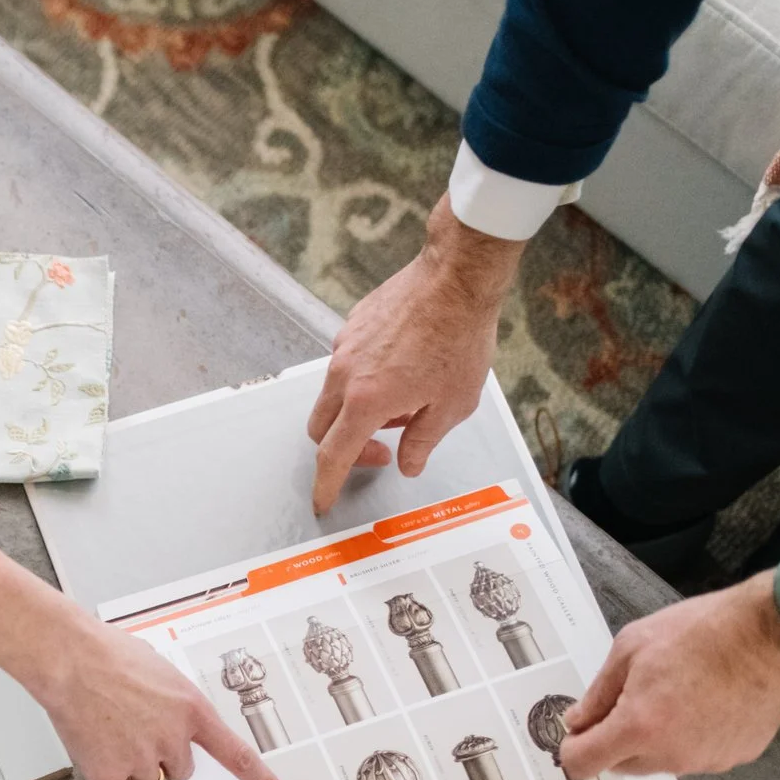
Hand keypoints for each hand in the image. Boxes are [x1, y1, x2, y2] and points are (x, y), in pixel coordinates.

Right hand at [33, 620, 285, 779]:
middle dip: (161, 755)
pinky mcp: (109, 773)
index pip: (237, 755)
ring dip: (129, 765)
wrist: (69, 657)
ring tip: (106, 731)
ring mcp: (142, 758)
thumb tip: (169, 712)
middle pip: (180, 770)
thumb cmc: (107, 653)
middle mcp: (173, 738)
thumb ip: (174, 700)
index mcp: (191, 709)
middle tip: (132, 727)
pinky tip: (99, 767)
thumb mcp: (160, 669)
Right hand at [307, 195, 522, 513]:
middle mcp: (345, 375)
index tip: (323, 500)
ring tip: (404, 404)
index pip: (334, 455)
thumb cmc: (459, 337)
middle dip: (342, 449)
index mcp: (367, 401)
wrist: (455, 279)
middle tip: (382, 449)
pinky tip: (400, 371)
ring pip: (332, 395)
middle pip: (321, 428)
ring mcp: (345, 347)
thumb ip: (423, 440)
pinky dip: (363, 381)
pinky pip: (346, 365)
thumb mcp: (453, 404)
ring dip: (356, 413)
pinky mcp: (352, 326)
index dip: (326, 484)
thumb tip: (408, 462)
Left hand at [559, 575, 779, 778]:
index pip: (584, 764)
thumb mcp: (631, 647)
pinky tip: (705, 702)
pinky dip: (691, 737)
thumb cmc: (702, 632)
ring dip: (655, 738)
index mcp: (639, 726)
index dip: (575, 748)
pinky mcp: (735, 757)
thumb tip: (578, 721)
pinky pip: (697, 756)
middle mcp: (672, 755)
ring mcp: (707, 761)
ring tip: (675, 694)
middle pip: (621, 764)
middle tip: (633, 696)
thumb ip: (598, 693)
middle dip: (616, 738)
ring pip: (659, 762)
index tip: (580, 731)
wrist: (772, 634)